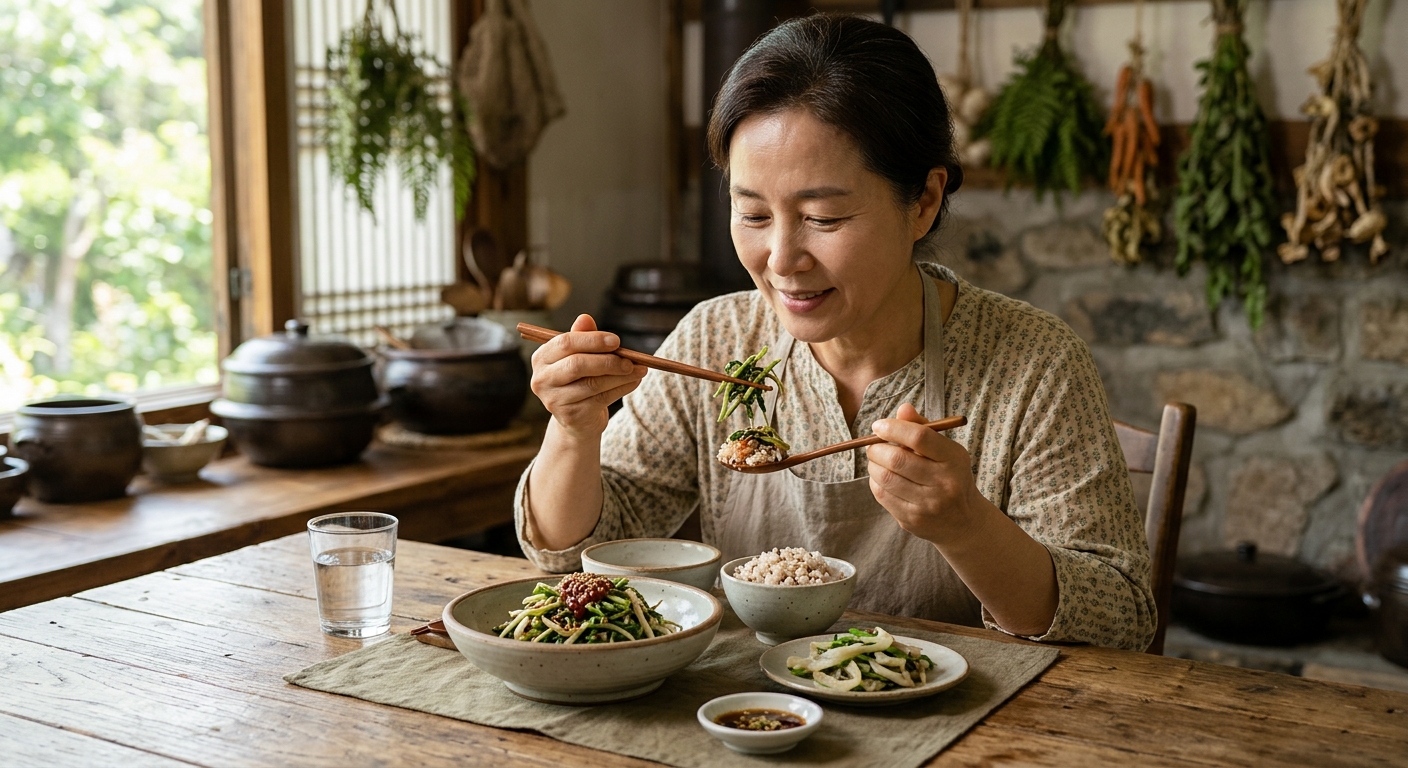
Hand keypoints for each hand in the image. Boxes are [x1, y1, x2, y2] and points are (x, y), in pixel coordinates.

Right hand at [530, 314, 646, 437]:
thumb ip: (582, 337)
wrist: (578, 418)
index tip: (617, 341)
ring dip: (620, 376)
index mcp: (541, 357)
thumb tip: (585, 318)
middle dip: (608, 360)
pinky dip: (621, 389)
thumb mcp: (580, 356)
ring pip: (592, 384)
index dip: (592, 340)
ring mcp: (553, 400)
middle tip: (630, 360)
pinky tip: (634, 382)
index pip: (565, 342)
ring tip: (639, 370)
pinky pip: (601, 399)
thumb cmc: (579, 379)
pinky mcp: (570, 416)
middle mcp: (541, 379)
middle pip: (577, 364)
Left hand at [866, 403, 982, 544]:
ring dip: (874, 465)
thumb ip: (923, 428)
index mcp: (954, 459)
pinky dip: (876, 482)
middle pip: (897, 459)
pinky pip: (882, 495)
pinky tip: (883, 478)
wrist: (963, 522)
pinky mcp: (912, 520)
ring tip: (877, 461)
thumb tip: (903, 409)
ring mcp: (927, 505)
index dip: (893, 428)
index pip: (919, 437)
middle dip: (877, 448)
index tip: (879, 426)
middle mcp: (943, 483)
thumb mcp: (946, 451)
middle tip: (873, 445)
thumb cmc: (950, 476)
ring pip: (885, 478)